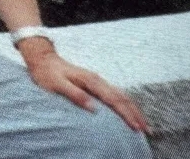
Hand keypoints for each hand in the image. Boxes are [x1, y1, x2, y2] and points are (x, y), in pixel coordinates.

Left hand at [21, 39, 148, 132]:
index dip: (127, 115)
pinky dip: (125, 104)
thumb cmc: (47, 73)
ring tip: (142, 124)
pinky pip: (115, 94)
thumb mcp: (56, 84)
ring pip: (121, 95)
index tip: (136, 127)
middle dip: (136, 114)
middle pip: (123, 98)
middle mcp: (97, 80)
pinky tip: (127, 112)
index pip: (114, 100)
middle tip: (147, 130)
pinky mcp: (95, 83)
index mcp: (90, 81)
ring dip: (133, 109)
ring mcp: (97, 81)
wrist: (42, 58)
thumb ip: (75, 95)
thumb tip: (94, 108)